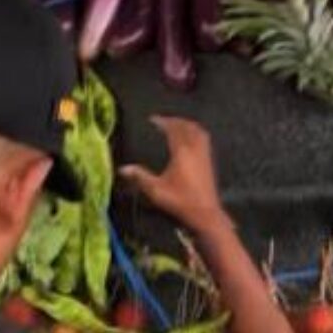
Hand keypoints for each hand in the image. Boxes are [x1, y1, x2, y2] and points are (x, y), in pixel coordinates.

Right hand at [120, 116, 227, 234]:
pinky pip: (204, 139)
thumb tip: (122, 169)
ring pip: (199, 131)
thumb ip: (140, 177)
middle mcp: (195, 149)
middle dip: (176, 121)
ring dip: (188, 125)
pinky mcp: (210, 162)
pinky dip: (196, 133)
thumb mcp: (156, 190)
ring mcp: (205, 155)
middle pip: (187, 127)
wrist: (205, 213)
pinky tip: (191, 140)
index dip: (163, 122)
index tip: (153, 119)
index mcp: (182, 152)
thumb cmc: (179, 200)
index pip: (173, 129)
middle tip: (163, 120)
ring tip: (177, 125)